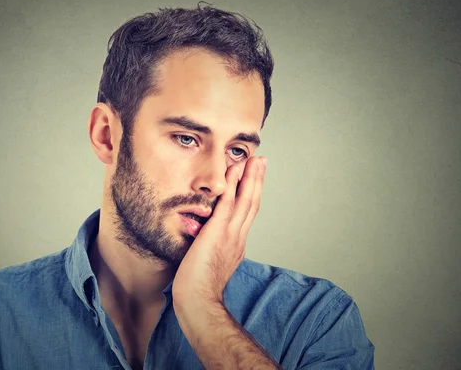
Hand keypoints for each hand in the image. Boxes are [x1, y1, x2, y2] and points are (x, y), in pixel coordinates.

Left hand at [172, 156, 267, 308]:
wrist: (199, 300)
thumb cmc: (198, 288)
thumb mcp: (210, 263)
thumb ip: (211, 248)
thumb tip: (203, 238)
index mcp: (237, 244)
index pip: (247, 214)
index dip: (252, 195)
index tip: (254, 179)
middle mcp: (238, 237)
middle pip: (252, 203)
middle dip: (257, 180)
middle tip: (261, 161)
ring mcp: (230, 234)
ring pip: (245, 200)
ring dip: (250, 177)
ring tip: (254, 159)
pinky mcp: (218, 232)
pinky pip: (227, 203)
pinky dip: (233, 185)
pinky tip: (234, 170)